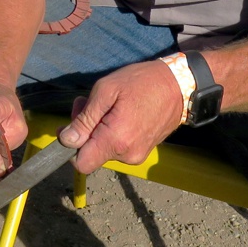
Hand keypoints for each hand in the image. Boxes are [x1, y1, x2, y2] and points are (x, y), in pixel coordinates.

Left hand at [57, 61, 185, 172]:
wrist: (180, 86)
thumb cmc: (142, 82)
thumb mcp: (106, 91)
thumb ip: (85, 119)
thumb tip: (67, 140)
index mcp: (116, 140)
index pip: (81, 164)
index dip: (71, 148)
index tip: (73, 127)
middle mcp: (127, 155)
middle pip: (91, 154)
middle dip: (85, 131)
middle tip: (86, 103)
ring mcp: (137, 155)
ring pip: (104, 149)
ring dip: (98, 130)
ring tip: (107, 105)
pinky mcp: (143, 151)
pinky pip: (118, 147)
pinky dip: (111, 132)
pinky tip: (118, 112)